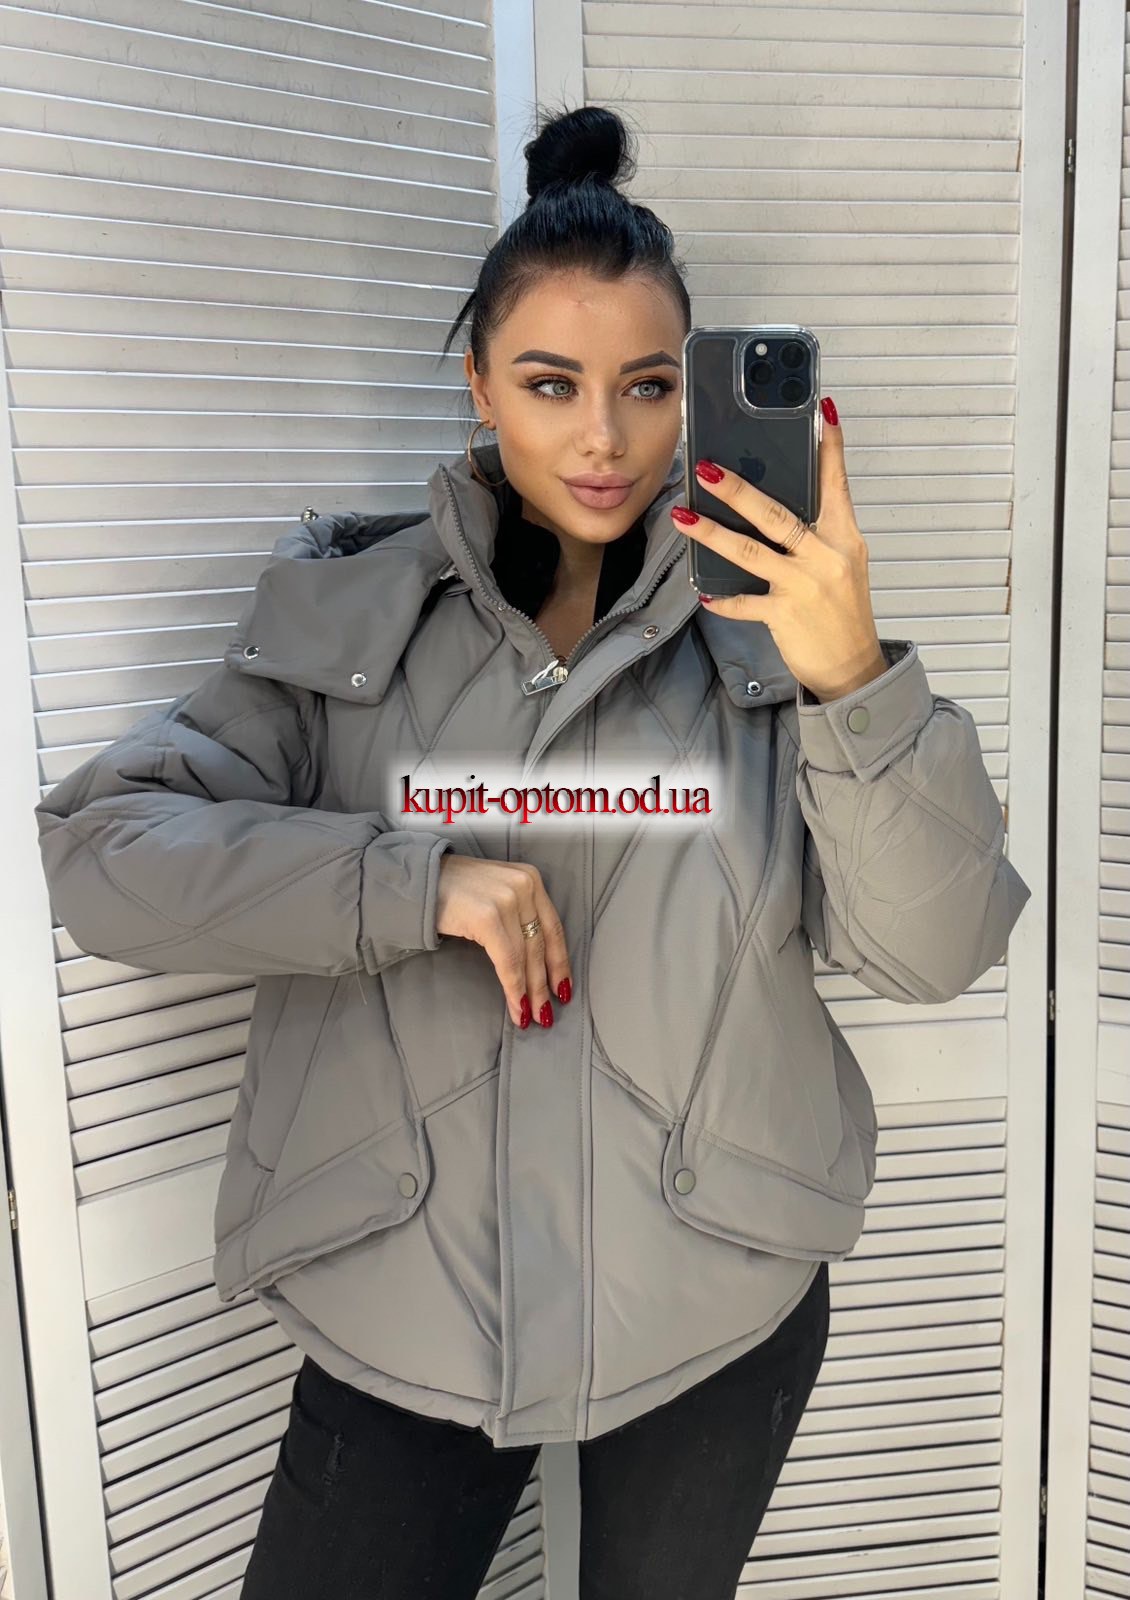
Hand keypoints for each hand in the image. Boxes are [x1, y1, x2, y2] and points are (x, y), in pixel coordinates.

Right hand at [435, 853, 572, 1029]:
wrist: (417, 880)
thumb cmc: (452, 890)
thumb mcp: (496, 892)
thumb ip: (518, 914)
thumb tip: (533, 960)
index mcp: (530, 878)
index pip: (552, 927)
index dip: (559, 962)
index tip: (563, 987)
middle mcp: (524, 886)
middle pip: (540, 945)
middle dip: (545, 984)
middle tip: (547, 1013)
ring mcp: (507, 900)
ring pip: (526, 957)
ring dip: (530, 992)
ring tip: (531, 1016)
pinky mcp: (488, 917)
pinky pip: (507, 962)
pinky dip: (513, 988)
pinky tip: (516, 1006)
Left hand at [672, 399, 886, 702]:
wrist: (853, 668)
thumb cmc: (843, 612)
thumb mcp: (842, 564)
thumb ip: (817, 534)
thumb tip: (776, 506)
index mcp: (844, 538)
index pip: (837, 484)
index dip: (830, 448)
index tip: (821, 412)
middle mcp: (826, 557)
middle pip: (777, 516)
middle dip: (739, 491)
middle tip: (708, 469)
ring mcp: (804, 586)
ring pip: (752, 553)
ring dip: (714, 534)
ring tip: (684, 517)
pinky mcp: (785, 616)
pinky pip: (745, 603)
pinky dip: (723, 600)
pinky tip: (703, 592)